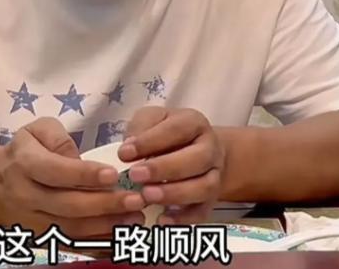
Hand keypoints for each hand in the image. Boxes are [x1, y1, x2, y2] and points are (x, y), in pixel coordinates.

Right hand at [0, 117, 144, 237]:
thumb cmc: (24, 151)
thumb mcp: (36, 130)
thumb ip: (58, 137)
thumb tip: (80, 158)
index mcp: (26, 164)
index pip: (56, 171)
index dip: (85, 175)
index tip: (113, 174)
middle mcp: (27, 196)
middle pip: (67, 205)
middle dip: (105, 204)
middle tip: (136, 200)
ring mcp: (33, 222)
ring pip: (71, 230)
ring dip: (106, 227)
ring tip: (135, 219)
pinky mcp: (40, 239)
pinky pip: (70, 246)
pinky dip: (97, 245)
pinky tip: (121, 239)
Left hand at [118, 107, 224, 223]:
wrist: (196, 148)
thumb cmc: (166, 132)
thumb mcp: (152, 119)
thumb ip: (140, 128)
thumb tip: (128, 149)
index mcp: (194, 123)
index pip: (176, 130)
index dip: (150, 141)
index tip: (124, 153)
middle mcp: (210, 148)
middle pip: (196, 159)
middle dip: (164, 169)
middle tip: (135, 175)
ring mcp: (214, 175)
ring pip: (204, 187)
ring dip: (174, 194)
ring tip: (147, 196)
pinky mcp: (212, 200)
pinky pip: (203, 212)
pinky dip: (183, 218)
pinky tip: (162, 219)